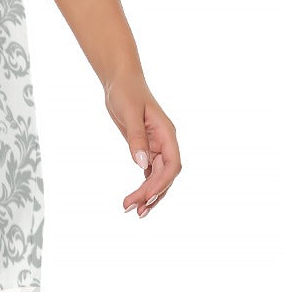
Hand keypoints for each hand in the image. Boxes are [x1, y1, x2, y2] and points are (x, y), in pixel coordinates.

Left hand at [104, 72, 180, 218]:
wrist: (120, 80)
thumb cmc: (126, 91)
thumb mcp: (130, 112)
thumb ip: (136, 137)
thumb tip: (141, 164)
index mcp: (167, 134)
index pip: (172, 165)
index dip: (162, 183)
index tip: (148, 196)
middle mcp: (165, 143)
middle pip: (164, 175)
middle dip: (151, 193)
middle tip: (133, 209)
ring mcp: (156, 147)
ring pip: (157, 177)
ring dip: (148, 194)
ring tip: (132, 211)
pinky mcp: (145, 148)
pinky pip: (149, 173)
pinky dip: (143, 186)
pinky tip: (136, 199)